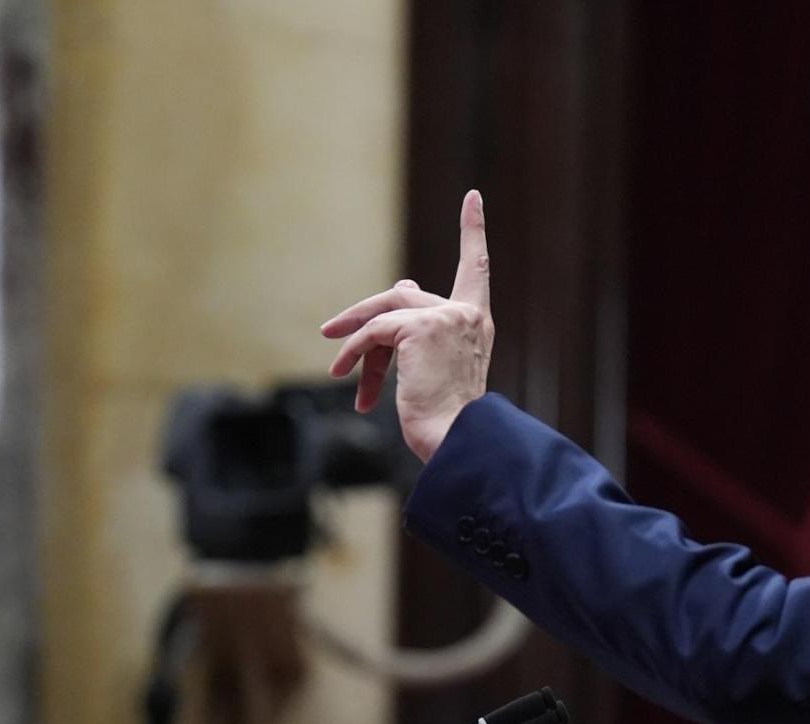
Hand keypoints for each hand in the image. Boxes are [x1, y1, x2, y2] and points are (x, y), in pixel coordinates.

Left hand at [322, 190, 493, 461]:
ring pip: (385, 314)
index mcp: (477, 324)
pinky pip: (374, 333)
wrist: (455, 439)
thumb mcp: (434, 364)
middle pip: (405, 297)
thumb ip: (419, 324)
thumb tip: (406, 282)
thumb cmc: (445, 416)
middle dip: (365, 316)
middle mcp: (466, 315)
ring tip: (337, 369)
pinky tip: (345, 376)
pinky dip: (353, 353)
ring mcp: (445, 318)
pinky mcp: (420, 329)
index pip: (476, 268)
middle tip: (332, 333)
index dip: (473, 230)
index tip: (472, 198)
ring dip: (354, 339)